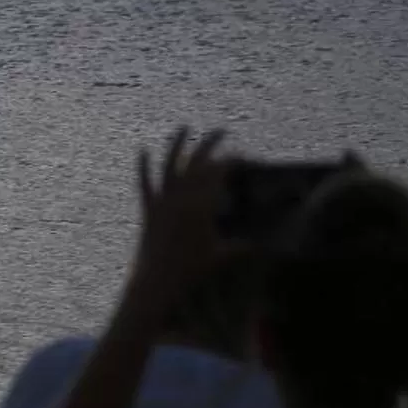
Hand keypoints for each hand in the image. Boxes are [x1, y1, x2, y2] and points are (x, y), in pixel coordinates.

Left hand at [128, 127, 227, 308]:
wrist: (158, 280)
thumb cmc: (192, 270)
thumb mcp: (221, 257)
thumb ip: (242, 248)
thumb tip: (264, 246)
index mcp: (200, 207)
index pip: (217, 175)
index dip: (230, 161)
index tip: (242, 156)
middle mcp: (180, 199)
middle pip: (196, 163)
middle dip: (210, 145)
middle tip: (221, 132)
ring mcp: (162, 202)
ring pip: (168, 166)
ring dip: (176, 145)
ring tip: (184, 128)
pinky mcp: (148, 209)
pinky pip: (144, 183)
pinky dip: (142, 166)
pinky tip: (142, 150)